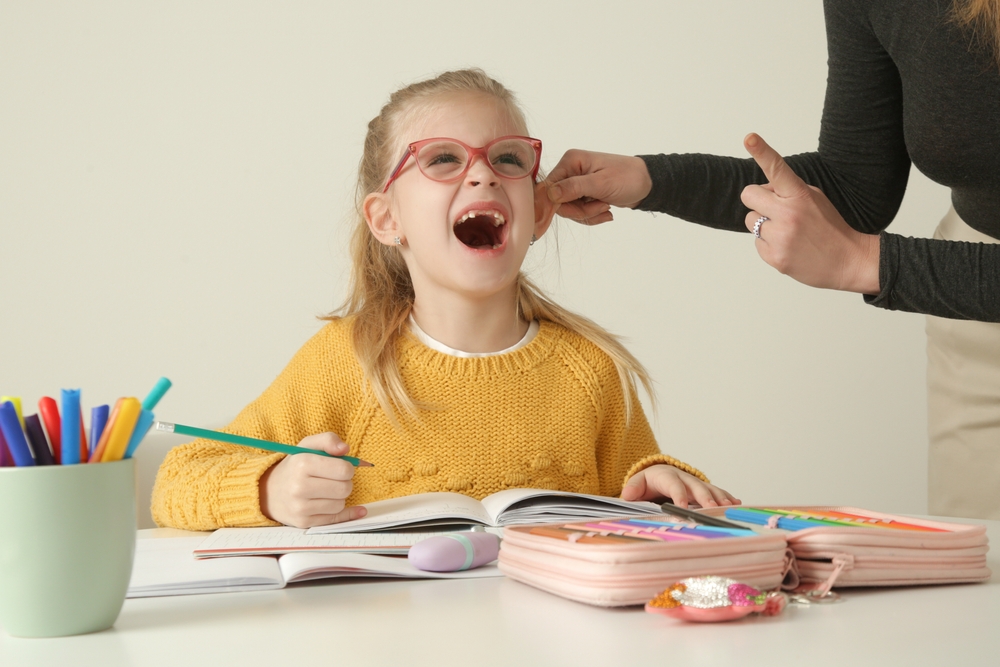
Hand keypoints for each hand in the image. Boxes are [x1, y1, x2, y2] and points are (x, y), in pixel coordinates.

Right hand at [258, 432, 366, 527]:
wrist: (270, 491)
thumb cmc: (295, 466)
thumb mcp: (308, 445)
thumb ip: (328, 440)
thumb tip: (345, 448)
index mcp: (302, 464)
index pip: (343, 470)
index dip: (348, 468)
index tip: (341, 467)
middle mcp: (299, 487)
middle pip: (344, 489)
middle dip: (345, 482)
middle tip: (335, 479)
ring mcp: (300, 507)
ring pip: (340, 504)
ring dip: (339, 497)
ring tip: (327, 490)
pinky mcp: (303, 522)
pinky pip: (335, 519)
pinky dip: (344, 512)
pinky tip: (354, 509)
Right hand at [544, 150, 652, 224]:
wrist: (647, 183)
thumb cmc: (627, 178)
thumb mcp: (601, 183)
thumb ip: (574, 188)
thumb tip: (550, 194)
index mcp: (571, 161)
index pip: (549, 187)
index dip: (556, 204)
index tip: (575, 213)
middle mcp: (570, 170)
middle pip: (559, 201)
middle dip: (580, 210)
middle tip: (600, 208)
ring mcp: (576, 183)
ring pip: (569, 209)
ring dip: (588, 214)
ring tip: (606, 207)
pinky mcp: (583, 194)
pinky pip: (578, 211)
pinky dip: (591, 215)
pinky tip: (606, 211)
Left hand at [620, 464, 739, 507]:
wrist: (659, 473)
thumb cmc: (648, 482)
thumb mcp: (637, 483)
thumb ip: (633, 489)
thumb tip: (627, 496)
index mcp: (666, 476)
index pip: (673, 486)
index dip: (679, 496)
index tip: (682, 508)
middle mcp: (684, 478)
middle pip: (695, 487)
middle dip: (704, 497)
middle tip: (712, 507)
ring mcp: (695, 483)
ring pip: (709, 489)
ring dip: (719, 497)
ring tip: (728, 507)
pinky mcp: (703, 489)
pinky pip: (716, 492)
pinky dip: (726, 497)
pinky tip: (736, 504)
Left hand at [740, 133, 880, 293]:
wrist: (849, 262)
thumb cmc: (830, 227)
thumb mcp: (815, 199)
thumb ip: (788, 191)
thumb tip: (761, 191)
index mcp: (800, 195)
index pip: (777, 169)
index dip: (762, 151)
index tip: (749, 138)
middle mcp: (788, 213)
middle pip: (749, 195)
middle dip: (758, 200)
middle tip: (775, 209)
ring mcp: (780, 236)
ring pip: (750, 220)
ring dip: (764, 224)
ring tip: (788, 231)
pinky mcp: (775, 257)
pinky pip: (756, 243)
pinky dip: (769, 244)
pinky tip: (788, 246)